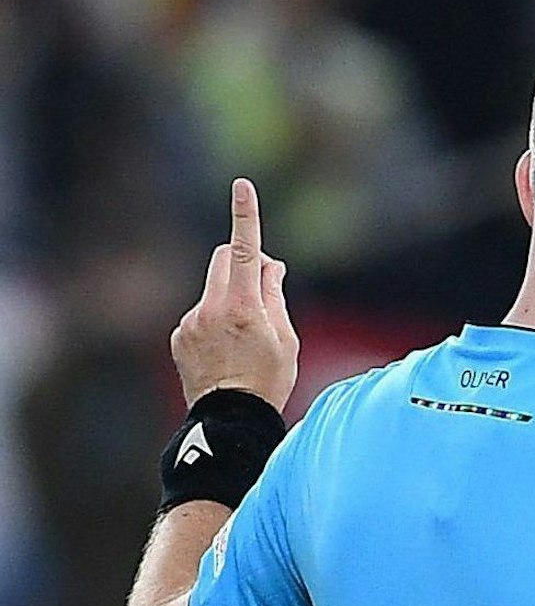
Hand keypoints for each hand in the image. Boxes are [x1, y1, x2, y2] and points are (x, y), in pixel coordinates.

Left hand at [171, 178, 299, 411]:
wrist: (229, 419)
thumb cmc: (268, 379)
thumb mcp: (285, 337)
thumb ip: (274, 294)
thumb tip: (269, 264)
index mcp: (241, 307)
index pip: (245, 250)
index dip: (245, 215)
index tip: (242, 186)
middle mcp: (210, 308)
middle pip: (224, 259)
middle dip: (243, 260)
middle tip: (265, 284)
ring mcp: (190, 321)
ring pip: (214, 289)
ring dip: (231, 298)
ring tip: (244, 337)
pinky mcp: (178, 335)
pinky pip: (200, 313)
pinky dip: (215, 320)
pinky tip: (225, 350)